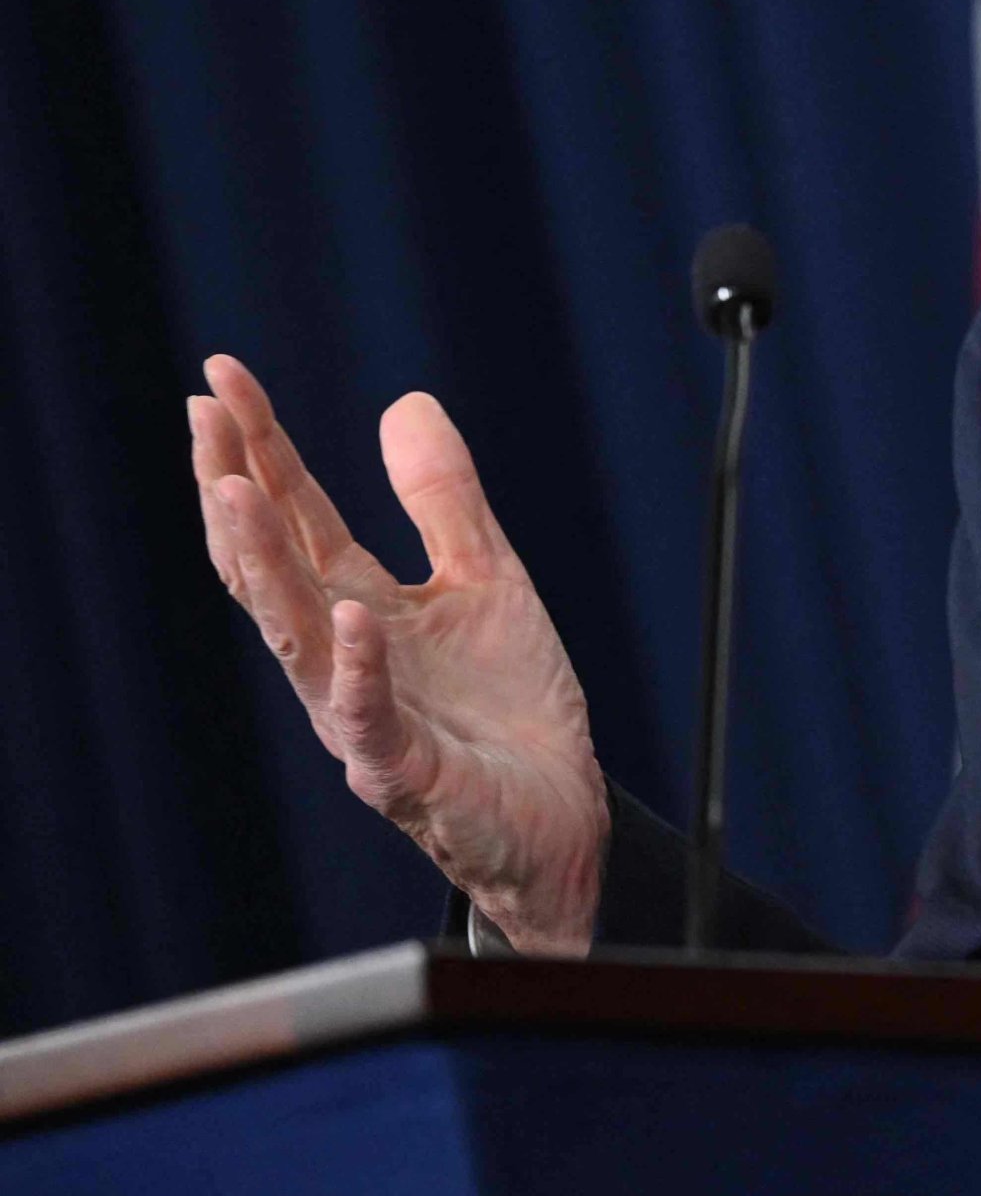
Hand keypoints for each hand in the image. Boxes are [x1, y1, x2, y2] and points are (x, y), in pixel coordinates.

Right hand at [190, 357, 607, 954]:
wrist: (560, 819)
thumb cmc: (510, 710)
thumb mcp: (488, 581)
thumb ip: (446, 501)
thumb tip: (403, 401)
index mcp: (360, 608)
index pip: (296, 516)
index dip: (260, 446)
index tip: (221, 376)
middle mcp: (341, 659)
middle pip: (273, 565)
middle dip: (236, 488)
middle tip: (204, 412)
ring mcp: (361, 717)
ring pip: (296, 633)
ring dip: (264, 564)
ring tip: (234, 489)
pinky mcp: (404, 772)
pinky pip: (370, 716)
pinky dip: (359, 666)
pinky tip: (354, 616)